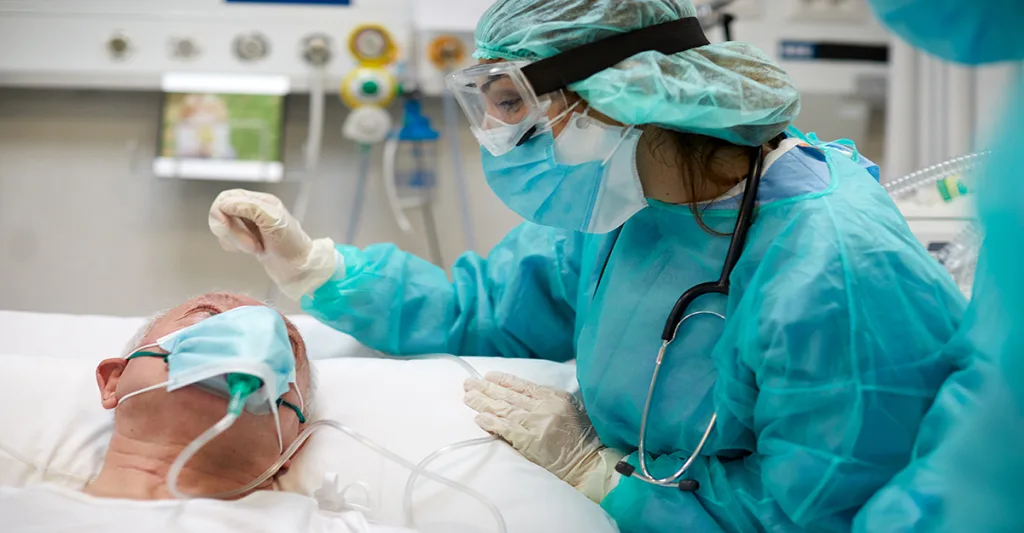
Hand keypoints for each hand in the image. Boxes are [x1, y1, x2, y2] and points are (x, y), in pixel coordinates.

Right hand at [209, 189, 336, 299]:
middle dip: (233, 231)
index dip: (220, 213)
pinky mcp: (247, 240)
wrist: (300, 269)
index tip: (224, 228)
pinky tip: (253, 251)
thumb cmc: (292, 244)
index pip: (226, 198)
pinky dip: (236, 246)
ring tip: (256, 248)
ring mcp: (250, 226)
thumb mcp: (273, 219)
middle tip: (251, 244)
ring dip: (237, 240)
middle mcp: (253, 210)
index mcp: (260, 200)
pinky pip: (228, 240)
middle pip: (223, 214)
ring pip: (225, 228)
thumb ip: (248, 207)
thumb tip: (224, 205)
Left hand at [464, 372, 622, 501]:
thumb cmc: (583, 437)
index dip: (503, 380)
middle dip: (486, 388)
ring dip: (483, 402)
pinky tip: (478, 418)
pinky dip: (491, 422)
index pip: (522, 385)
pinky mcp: (530, 441)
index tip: (487, 375)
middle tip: (468, 383)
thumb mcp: (572, 408)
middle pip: (508, 395)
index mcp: (554, 396)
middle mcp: (543, 407)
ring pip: (503, 409)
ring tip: (468, 397)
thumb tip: (524, 392)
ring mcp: (536, 424)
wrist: (590, 462)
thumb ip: (550, 398)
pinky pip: (505, 429)